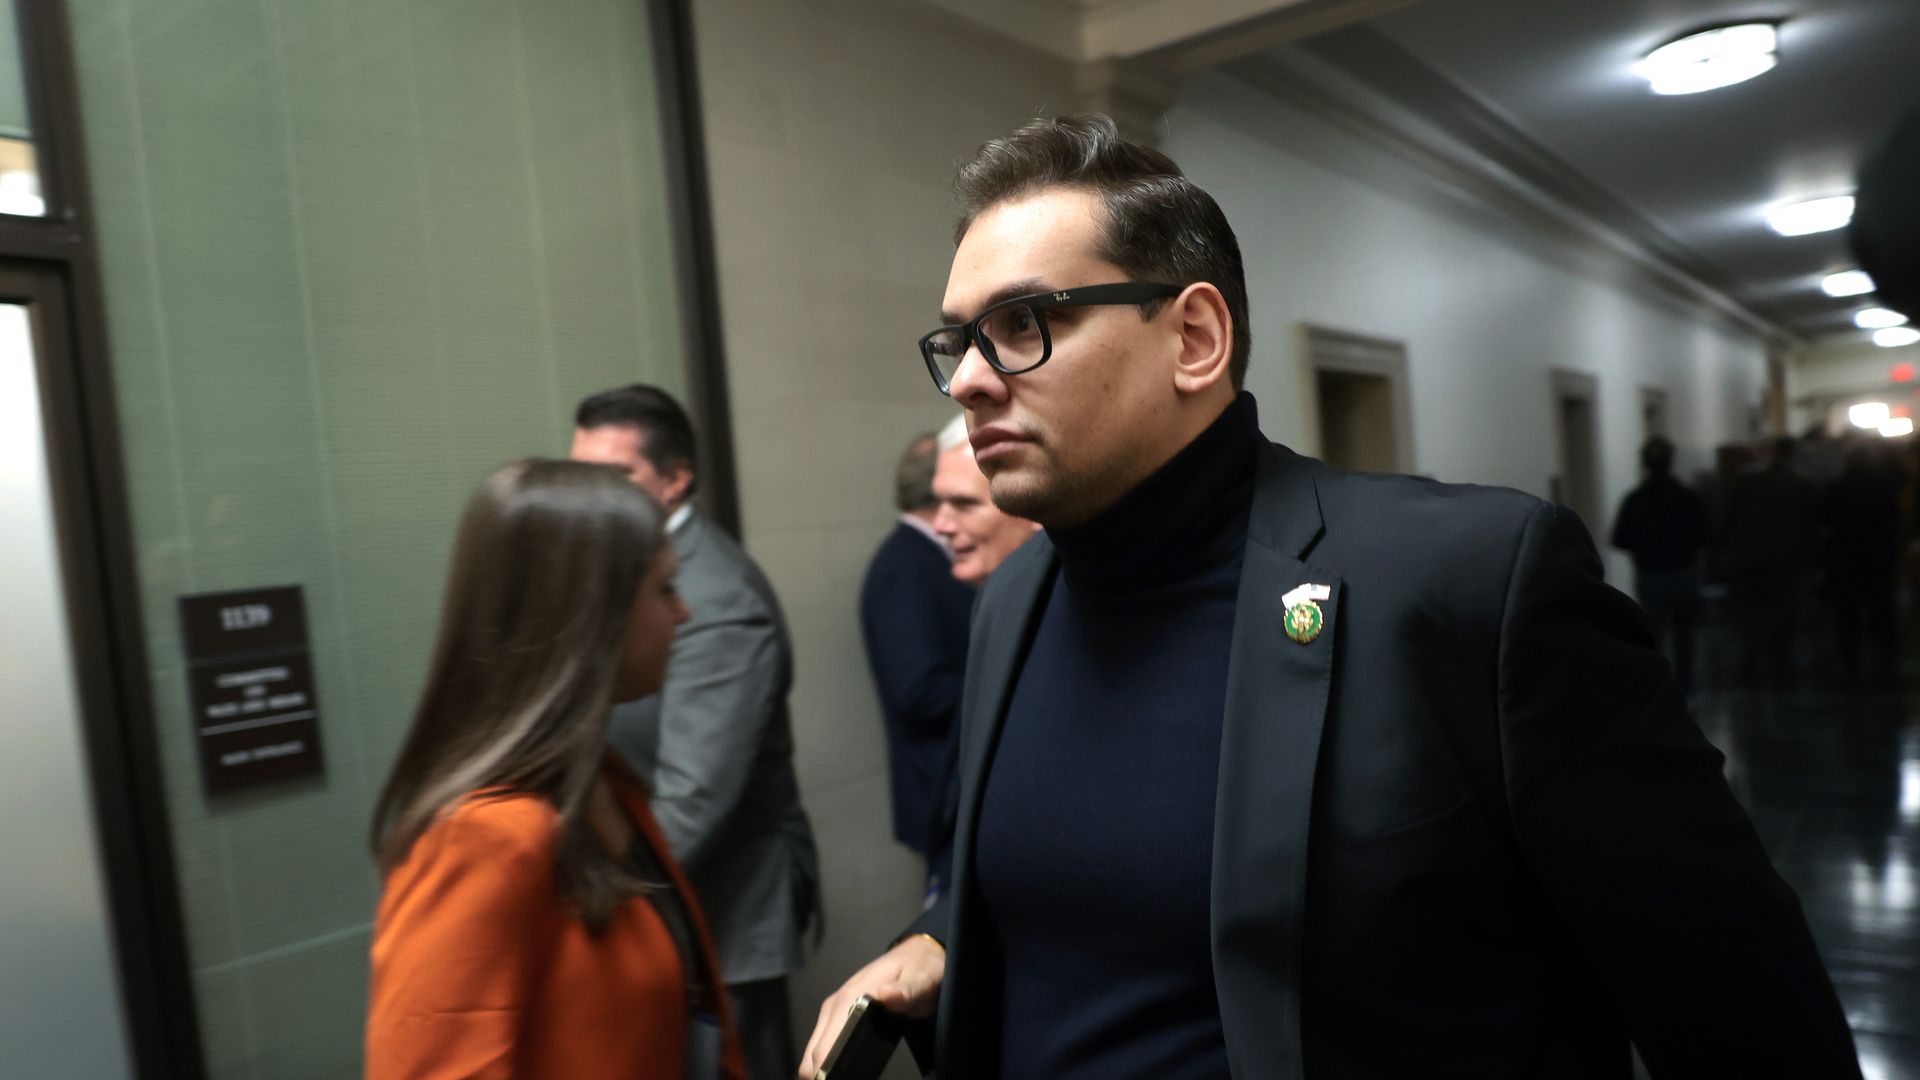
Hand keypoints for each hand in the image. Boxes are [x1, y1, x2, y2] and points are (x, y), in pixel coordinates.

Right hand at [796, 935, 944, 1077]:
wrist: (917, 956)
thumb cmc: (919, 971)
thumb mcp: (919, 982)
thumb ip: (904, 992)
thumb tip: (886, 994)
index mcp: (849, 998)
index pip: (824, 1047)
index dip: (826, 1072)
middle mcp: (835, 1005)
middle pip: (814, 1053)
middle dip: (824, 1074)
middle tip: (848, 1079)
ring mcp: (834, 1010)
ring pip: (815, 1050)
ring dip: (824, 1068)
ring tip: (845, 1076)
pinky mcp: (839, 1016)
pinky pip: (825, 1044)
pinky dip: (829, 1060)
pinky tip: (845, 1069)